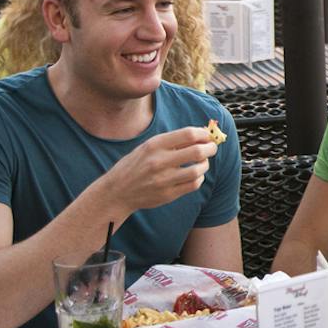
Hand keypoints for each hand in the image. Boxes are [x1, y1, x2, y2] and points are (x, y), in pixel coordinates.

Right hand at [102, 127, 216, 216]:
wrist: (116, 192)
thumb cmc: (135, 165)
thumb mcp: (147, 147)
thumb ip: (171, 141)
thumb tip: (201, 133)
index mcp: (154, 145)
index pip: (188, 134)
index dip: (203, 133)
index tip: (206, 135)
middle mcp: (159, 161)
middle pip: (198, 151)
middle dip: (210, 148)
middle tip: (211, 148)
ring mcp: (164, 179)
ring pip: (199, 169)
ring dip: (205, 164)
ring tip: (202, 162)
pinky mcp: (168, 194)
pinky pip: (194, 184)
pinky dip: (199, 178)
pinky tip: (195, 175)